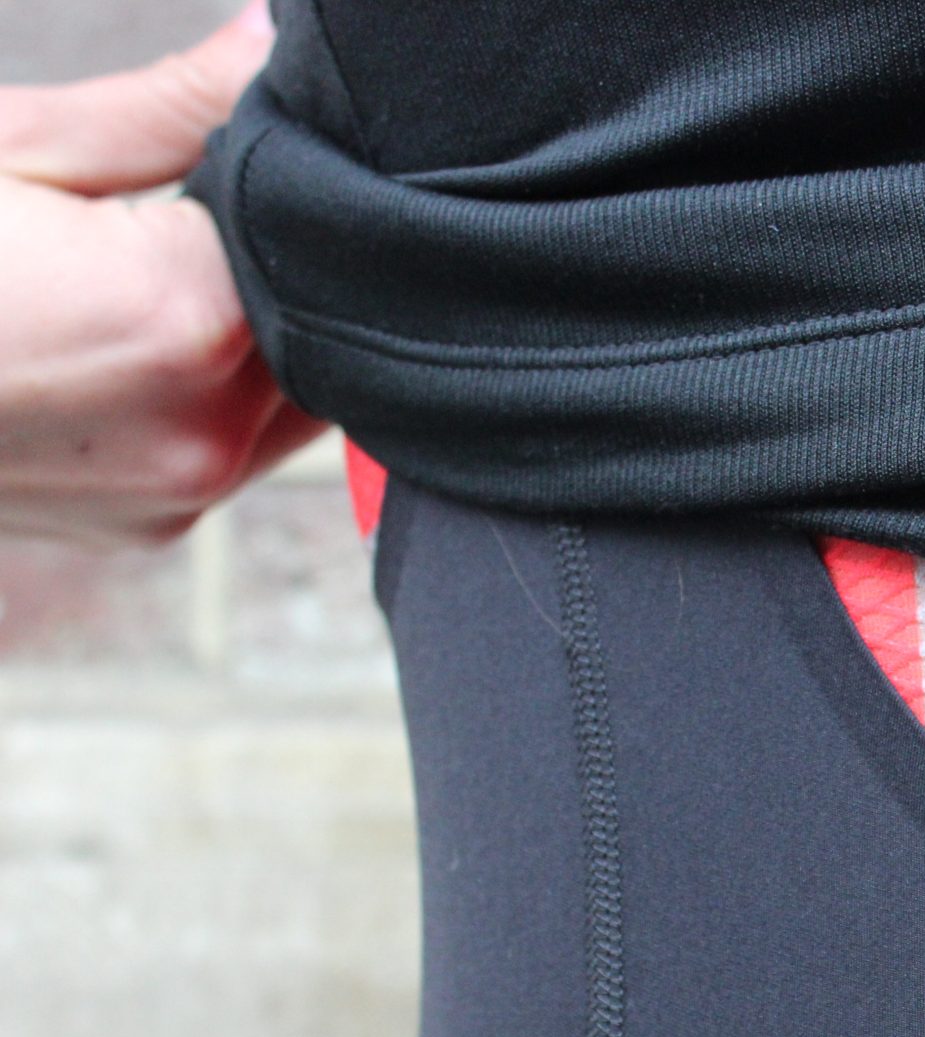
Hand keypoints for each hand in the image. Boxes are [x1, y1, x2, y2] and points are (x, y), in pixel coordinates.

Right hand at [0, 3, 323, 548]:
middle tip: (185, 210)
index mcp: (185, 321)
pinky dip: (210, 391)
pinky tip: (123, 341)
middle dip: (278, 263)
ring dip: (256, 333)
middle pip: (322, 325)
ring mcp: (177, 494)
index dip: (286, 180)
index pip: (318, 235)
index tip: (242, 146)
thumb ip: (171, 108)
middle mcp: (203, 430)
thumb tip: (272, 47)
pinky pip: (229, 447)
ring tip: (143, 272)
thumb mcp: (16, 148)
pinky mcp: (149, 528)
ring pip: (292, 396)